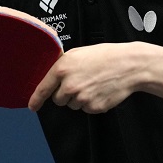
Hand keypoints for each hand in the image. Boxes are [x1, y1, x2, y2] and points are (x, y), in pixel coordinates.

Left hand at [29, 43, 145, 112]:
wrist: (129, 66)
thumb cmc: (106, 56)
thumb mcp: (79, 53)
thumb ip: (63, 65)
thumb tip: (52, 76)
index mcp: (62, 69)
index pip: (43, 88)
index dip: (36, 99)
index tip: (32, 106)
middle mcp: (69, 85)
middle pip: (58, 100)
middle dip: (66, 94)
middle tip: (81, 82)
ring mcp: (81, 98)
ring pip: (73, 105)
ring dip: (80, 98)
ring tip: (94, 84)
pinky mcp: (93, 107)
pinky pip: (87, 109)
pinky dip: (92, 102)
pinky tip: (101, 90)